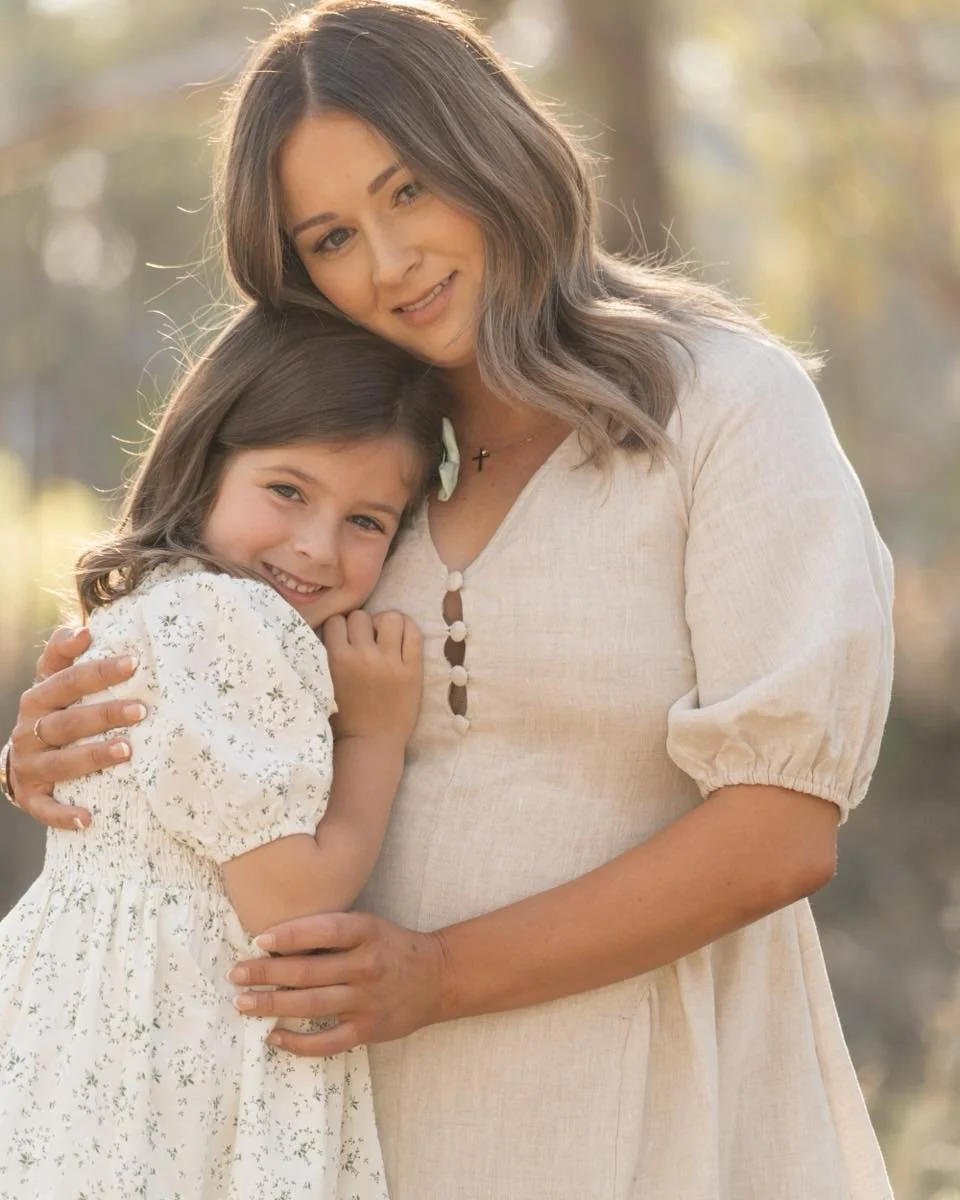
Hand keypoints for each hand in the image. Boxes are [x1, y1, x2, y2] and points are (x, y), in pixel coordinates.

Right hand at [8, 626, 143, 829]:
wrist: (21, 757)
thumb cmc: (52, 711)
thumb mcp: (52, 680)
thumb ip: (64, 653)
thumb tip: (84, 628)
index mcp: (39, 698)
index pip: (68, 680)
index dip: (99, 671)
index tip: (134, 662)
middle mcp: (30, 730)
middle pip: (68, 721)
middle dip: (105, 714)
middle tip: (142, 709)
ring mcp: (30, 765)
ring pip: (61, 762)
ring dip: (94, 756)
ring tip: (127, 750)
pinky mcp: (32, 796)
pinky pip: (45, 808)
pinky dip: (64, 814)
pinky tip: (88, 818)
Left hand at [228, 911, 446, 1056]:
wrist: (436, 977)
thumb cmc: (392, 946)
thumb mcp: (368, 925)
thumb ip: (331, 930)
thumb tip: (277, 941)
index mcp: (366, 932)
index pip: (322, 931)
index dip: (288, 935)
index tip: (258, 940)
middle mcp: (366, 965)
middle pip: (307, 972)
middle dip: (265, 973)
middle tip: (236, 974)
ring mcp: (367, 1001)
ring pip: (310, 1005)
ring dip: (271, 1004)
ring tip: (242, 1003)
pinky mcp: (368, 1030)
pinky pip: (326, 1041)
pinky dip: (297, 1042)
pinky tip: (273, 1036)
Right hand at [323, 610, 421, 742]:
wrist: (371, 743)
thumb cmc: (344, 718)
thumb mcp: (324, 684)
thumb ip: (326, 658)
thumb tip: (333, 630)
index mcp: (337, 660)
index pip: (336, 620)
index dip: (341, 626)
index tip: (346, 637)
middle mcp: (363, 656)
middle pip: (361, 616)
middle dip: (362, 624)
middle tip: (366, 640)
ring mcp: (390, 662)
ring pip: (390, 617)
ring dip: (386, 623)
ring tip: (386, 637)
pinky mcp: (412, 670)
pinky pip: (414, 634)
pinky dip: (408, 629)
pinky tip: (403, 636)